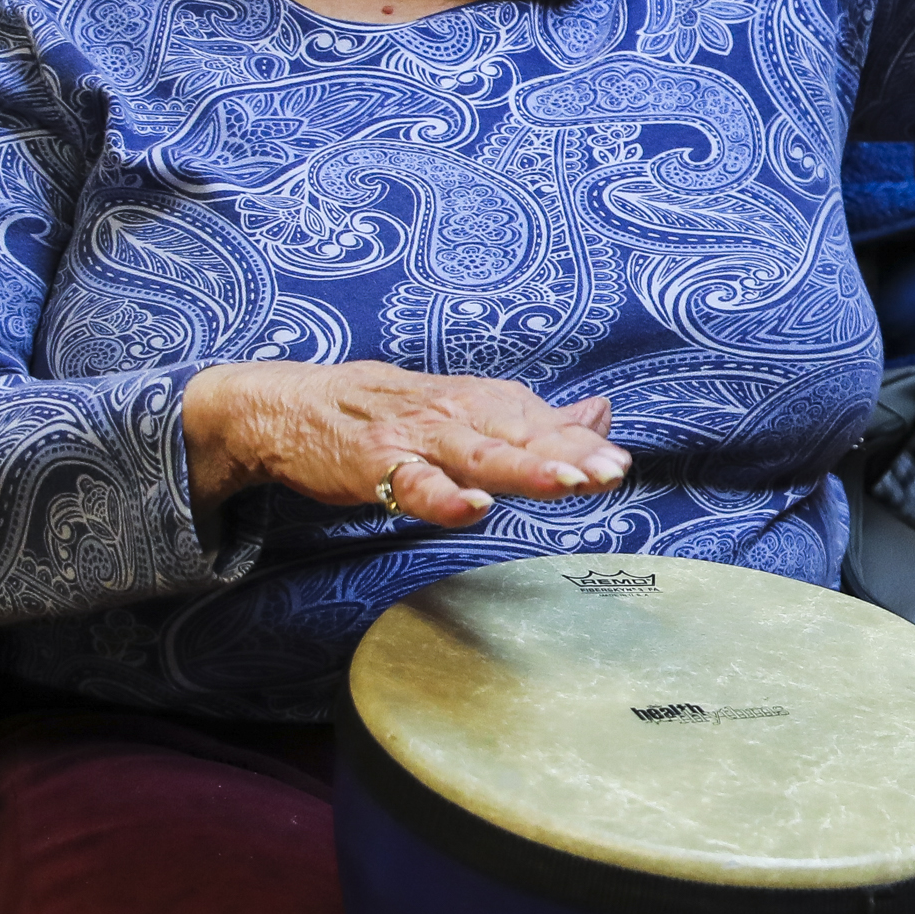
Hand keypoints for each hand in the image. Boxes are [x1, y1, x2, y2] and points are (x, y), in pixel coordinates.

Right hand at [182, 361, 632, 525]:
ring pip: (478, 456)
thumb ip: (535, 421)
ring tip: (567, 482)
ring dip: (523, 469)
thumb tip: (600, 416)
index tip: (621, 463)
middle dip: (569, 454)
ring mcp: (417, 441)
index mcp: (483, 405)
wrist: (293, 406)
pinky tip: (473, 508)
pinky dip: (442, 497)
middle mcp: (457, 416)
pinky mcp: (376, 466)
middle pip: (521, 436)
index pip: (543, 426)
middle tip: (612, 471)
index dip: (583, 445)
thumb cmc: (388, 412)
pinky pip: (414, 486)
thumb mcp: (466, 407)